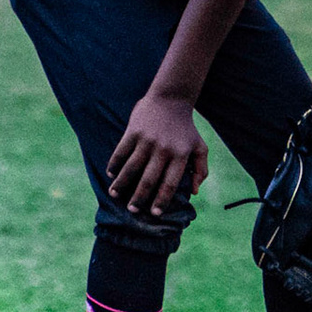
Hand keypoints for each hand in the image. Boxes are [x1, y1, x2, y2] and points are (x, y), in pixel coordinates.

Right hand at [107, 95, 208, 214]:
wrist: (172, 98)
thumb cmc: (186, 127)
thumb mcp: (199, 146)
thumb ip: (201, 169)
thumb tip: (195, 191)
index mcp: (180, 155)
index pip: (170, 183)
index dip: (162, 199)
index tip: (154, 213)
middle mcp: (163, 149)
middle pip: (149, 179)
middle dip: (139, 197)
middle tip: (132, 210)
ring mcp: (147, 140)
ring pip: (131, 167)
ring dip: (121, 184)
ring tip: (114, 195)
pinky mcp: (134, 131)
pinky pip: (121, 151)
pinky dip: (114, 164)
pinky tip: (111, 174)